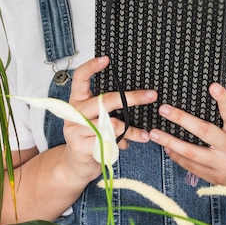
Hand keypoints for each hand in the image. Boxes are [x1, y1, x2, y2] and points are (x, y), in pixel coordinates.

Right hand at [61, 56, 156, 183]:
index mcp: (77, 101)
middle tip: (151, 95)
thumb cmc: (90, 138)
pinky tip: (125, 146)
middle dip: (131, 97)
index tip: (106, 58)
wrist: (76, 166)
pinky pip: (108, 141)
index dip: (91, 67)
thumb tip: (139, 97)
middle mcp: (74, 112)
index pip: (80, 78)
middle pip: (104, 100)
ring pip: (110, 124)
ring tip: (144, 135)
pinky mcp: (80, 146)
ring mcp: (74, 129)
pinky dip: (121, 143)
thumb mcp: (96, 120)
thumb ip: (108, 110)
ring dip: (131, 130)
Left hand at [149, 83, 225, 189]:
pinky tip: (167, 148)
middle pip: (205, 131)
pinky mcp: (214, 177)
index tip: (213, 86)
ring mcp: (222, 164)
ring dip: (170, 142)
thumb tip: (200, 101)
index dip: (223, 99)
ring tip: (154, 133)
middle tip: (164, 109)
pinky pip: (191, 166)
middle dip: (182, 119)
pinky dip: (177, 156)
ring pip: (192, 152)